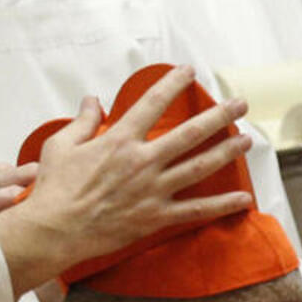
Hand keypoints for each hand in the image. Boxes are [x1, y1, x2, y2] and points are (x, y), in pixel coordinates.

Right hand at [0, 65, 252, 296]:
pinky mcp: (155, 217)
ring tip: (248, 140)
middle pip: (190, 133)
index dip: (173, 83)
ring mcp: (153, 190)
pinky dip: (221, 205)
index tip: (189, 70)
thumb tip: (92, 100)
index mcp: (120, 140)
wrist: (55, 230)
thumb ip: (82, 121)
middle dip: (219, 116)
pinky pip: (195, 210)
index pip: (153, 102)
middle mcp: (142, 161)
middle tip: (240, 104)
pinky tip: (243, 199)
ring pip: (199, 166)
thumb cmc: (54, 189)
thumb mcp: (60, 145)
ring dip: (226, 152)